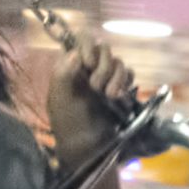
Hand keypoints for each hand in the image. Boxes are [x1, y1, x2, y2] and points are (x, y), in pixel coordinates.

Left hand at [47, 36, 139, 157]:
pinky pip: (129, 74)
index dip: (87, 45)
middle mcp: (88, 68)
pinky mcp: (120, 89)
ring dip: (116, 77)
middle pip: (103, 48)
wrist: (88, 148)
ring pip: (118, 62)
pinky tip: (118, 96)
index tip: (87, 63)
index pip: (81, 40)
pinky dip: (126, 82)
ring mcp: (105, 78)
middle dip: (103, 66)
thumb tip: (74, 53)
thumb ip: (63, 74)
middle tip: (96, 88)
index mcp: (70, 66)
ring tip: (109, 96)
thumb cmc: (69, 124)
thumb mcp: (59, 99)